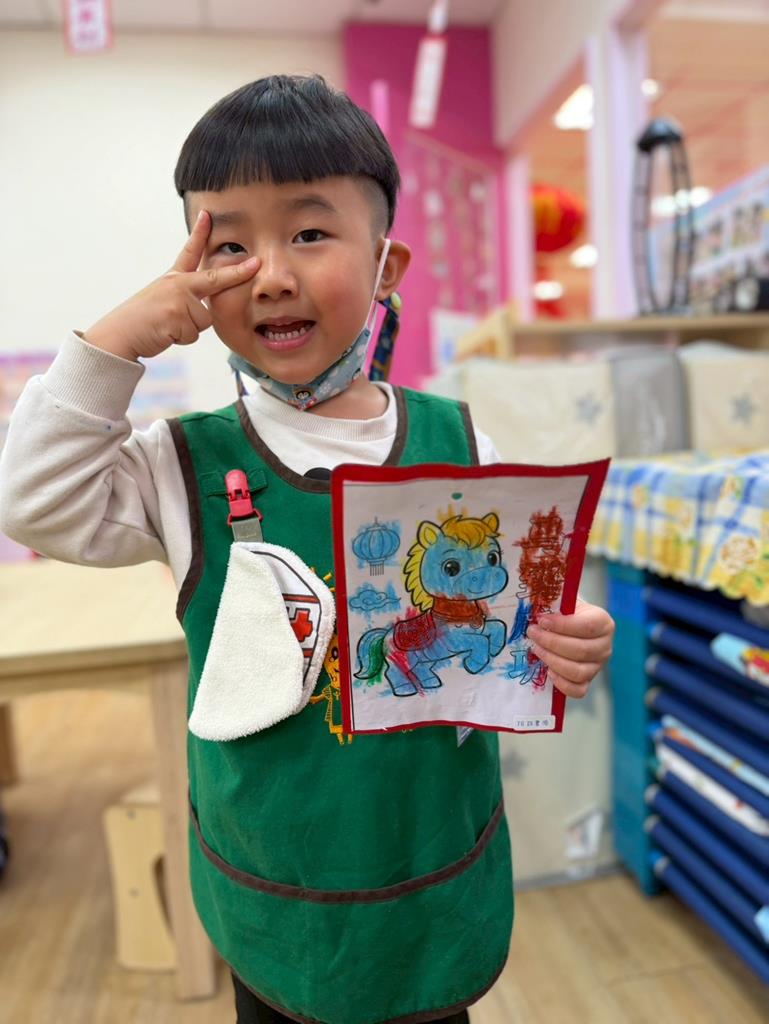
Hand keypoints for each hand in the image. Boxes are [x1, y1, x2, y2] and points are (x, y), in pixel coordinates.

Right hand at [82, 210, 259, 361]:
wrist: (120, 334)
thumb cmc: (142, 321)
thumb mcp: (162, 301)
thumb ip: (185, 299)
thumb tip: (203, 311)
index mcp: (173, 278)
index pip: (189, 252)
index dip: (199, 233)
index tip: (207, 215)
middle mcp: (178, 284)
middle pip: (215, 279)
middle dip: (237, 273)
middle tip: (256, 264)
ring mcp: (179, 299)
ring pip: (204, 319)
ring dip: (188, 329)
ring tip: (167, 326)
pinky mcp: (179, 317)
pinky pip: (194, 333)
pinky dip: (182, 338)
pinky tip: (165, 333)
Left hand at [526, 599, 614, 698]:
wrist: (572, 623)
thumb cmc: (566, 611)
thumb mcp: (563, 601)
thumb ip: (554, 602)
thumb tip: (536, 606)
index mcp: (603, 622)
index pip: (587, 627)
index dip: (562, 625)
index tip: (541, 620)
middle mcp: (605, 646)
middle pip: (581, 650)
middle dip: (552, 642)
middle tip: (532, 633)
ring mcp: (598, 665)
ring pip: (578, 671)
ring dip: (553, 661)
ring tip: (537, 649)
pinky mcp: (589, 680)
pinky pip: (578, 690)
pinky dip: (562, 683)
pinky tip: (548, 670)